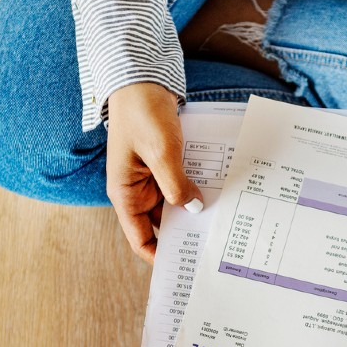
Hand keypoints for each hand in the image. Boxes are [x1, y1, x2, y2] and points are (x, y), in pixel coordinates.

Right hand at [106, 83, 202, 261]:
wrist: (141, 79)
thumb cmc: (142, 114)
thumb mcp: (161, 151)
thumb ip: (176, 184)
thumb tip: (194, 208)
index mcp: (125, 194)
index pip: (140, 239)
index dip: (161, 256)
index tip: (185, 267)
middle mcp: (137, 190)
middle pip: (161, 225)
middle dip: (185, 234)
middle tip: (213, 246)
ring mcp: (151, 178)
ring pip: (175, 204)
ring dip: (194, 209)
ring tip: (221, 222)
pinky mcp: (165, 164)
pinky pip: (181, 184)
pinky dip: (196, 188)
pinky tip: (218, 193)